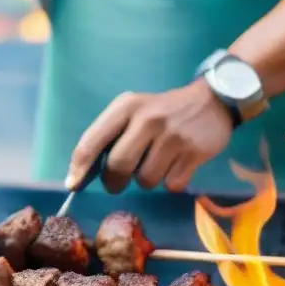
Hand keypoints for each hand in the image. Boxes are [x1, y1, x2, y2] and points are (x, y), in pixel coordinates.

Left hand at [66, 80, 233, 192]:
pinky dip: (170, 182)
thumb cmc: (160, 112)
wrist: (211, 100)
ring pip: (145, 180)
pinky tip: (175, 165)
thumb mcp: (132, 111)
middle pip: (118, 166)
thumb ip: (108, 137)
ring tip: (154, 164)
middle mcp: (148, 119)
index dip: (79, 167)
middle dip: (114, 181)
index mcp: (126, 107)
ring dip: (146, 180)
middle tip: (118, 181)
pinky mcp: (195, 152)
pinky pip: (171, 184)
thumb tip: (78, 176)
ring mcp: (173, 136)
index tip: (73, 184)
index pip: (92, 141)